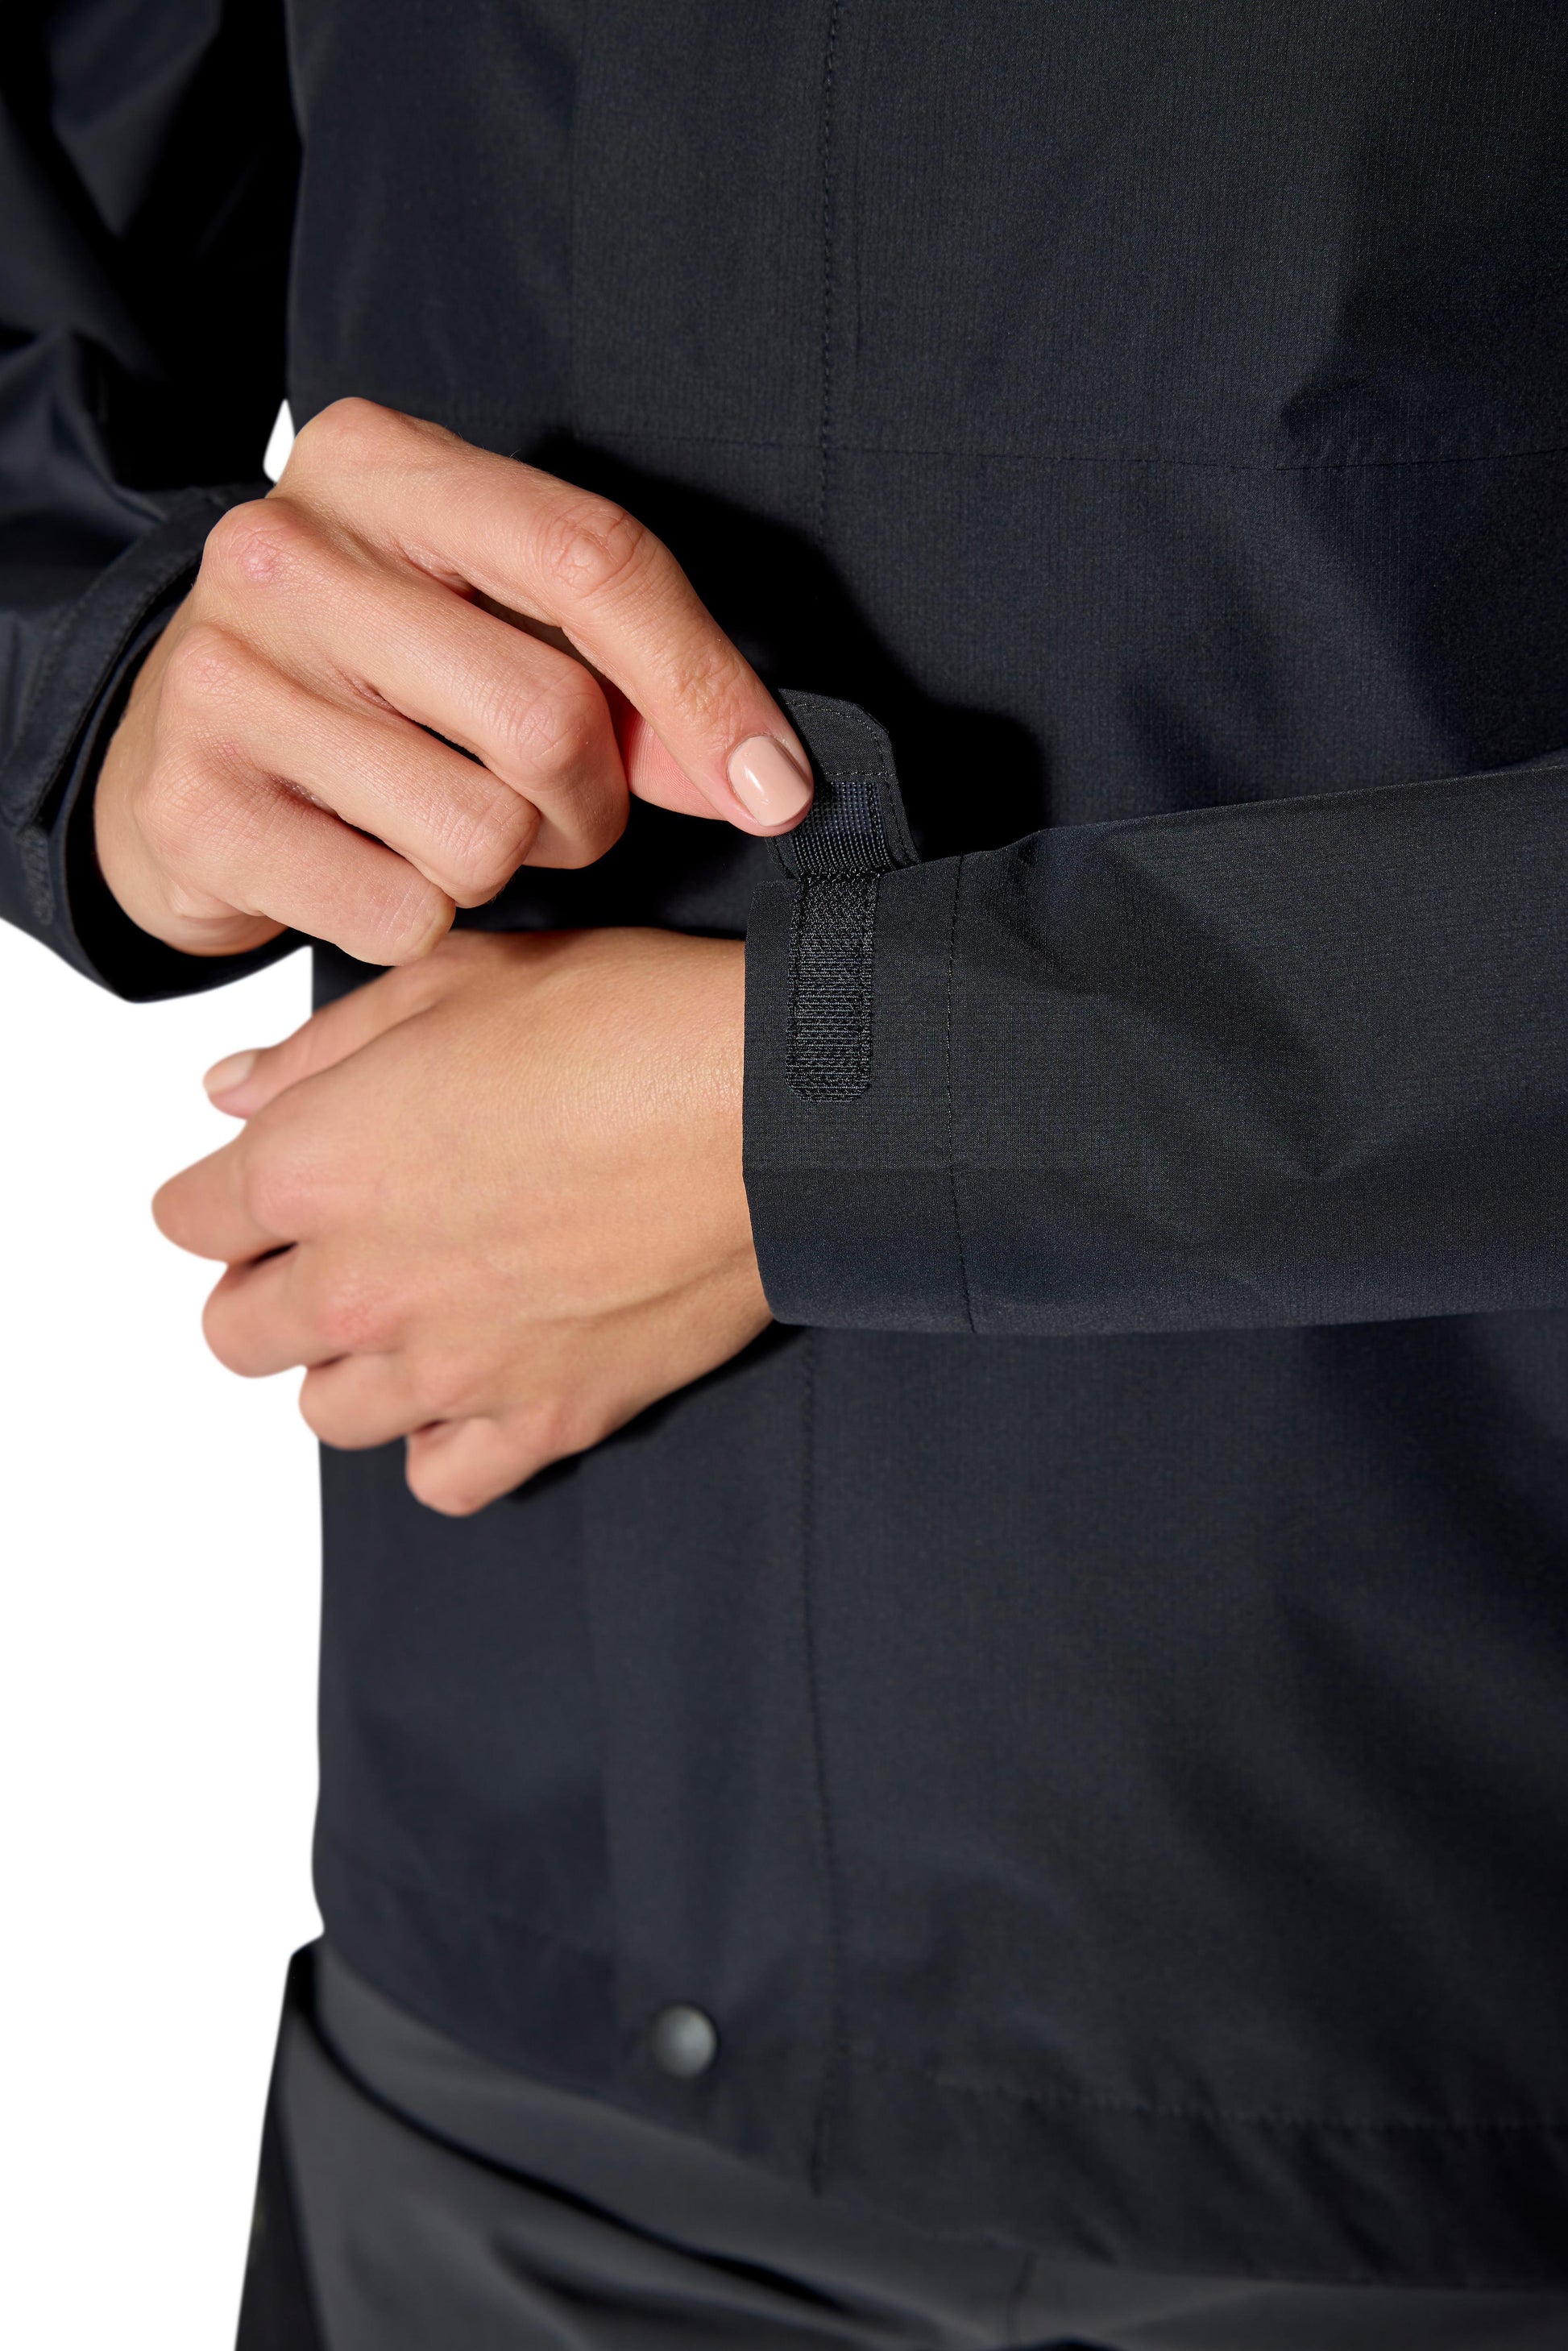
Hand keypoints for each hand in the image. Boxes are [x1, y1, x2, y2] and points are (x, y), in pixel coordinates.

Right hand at [97, 400, 810, 963]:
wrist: (168, 751)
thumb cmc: (364, 679)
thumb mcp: (482, 621)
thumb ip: (621, 676)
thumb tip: (754, 782)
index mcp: (375, 464)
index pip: (593, 561)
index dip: (707, 687)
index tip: (775, 788)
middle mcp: (285, 549)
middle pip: (550, 720)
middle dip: (590, 805)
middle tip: (548, 809)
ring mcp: (226, 676)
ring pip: (483, 837)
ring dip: (504, 869)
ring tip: (442, 828)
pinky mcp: (196, 806)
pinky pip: (402, 916)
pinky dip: (419, 920)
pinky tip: (368, 865)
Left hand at [151, 928, 769, 1513]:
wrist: (773, 1110)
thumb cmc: (630, 1026)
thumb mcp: (453, 980)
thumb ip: (320, 1049)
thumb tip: (232, 1090)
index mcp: (317, 1165)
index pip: (187, 1219)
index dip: (224, 1195)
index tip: (266, 1182)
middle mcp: (362, 1282)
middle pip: (235, 1332)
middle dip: (271, 1286)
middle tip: (338, 1245)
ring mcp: (450, 1366)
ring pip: (326, 1412)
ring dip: (352, 1364)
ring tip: (416, 1309)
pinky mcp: (542, 1417)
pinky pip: (440, 1477)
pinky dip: (444, 1441)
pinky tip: (478, 1380)